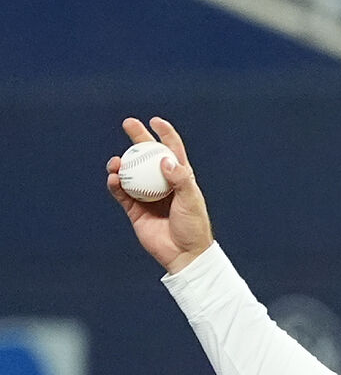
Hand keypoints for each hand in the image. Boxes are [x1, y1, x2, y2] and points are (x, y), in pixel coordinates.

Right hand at [106, 117, 213, 273]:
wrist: (183, 254)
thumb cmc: (193, 226)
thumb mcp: (191, 200)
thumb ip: (181, 179)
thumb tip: (165, 160)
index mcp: (180, 178)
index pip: (173, 151)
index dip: (165, 134)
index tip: (155, 120)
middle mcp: (163, 183)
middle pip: (148, 156)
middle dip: (138, 138)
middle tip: (128, 123)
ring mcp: (148, 195)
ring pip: (131, 173)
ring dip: (122, 164)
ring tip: (117, 162)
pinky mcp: (135, 209)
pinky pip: (122, 192)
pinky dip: (116, 184)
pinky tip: (113, 178)